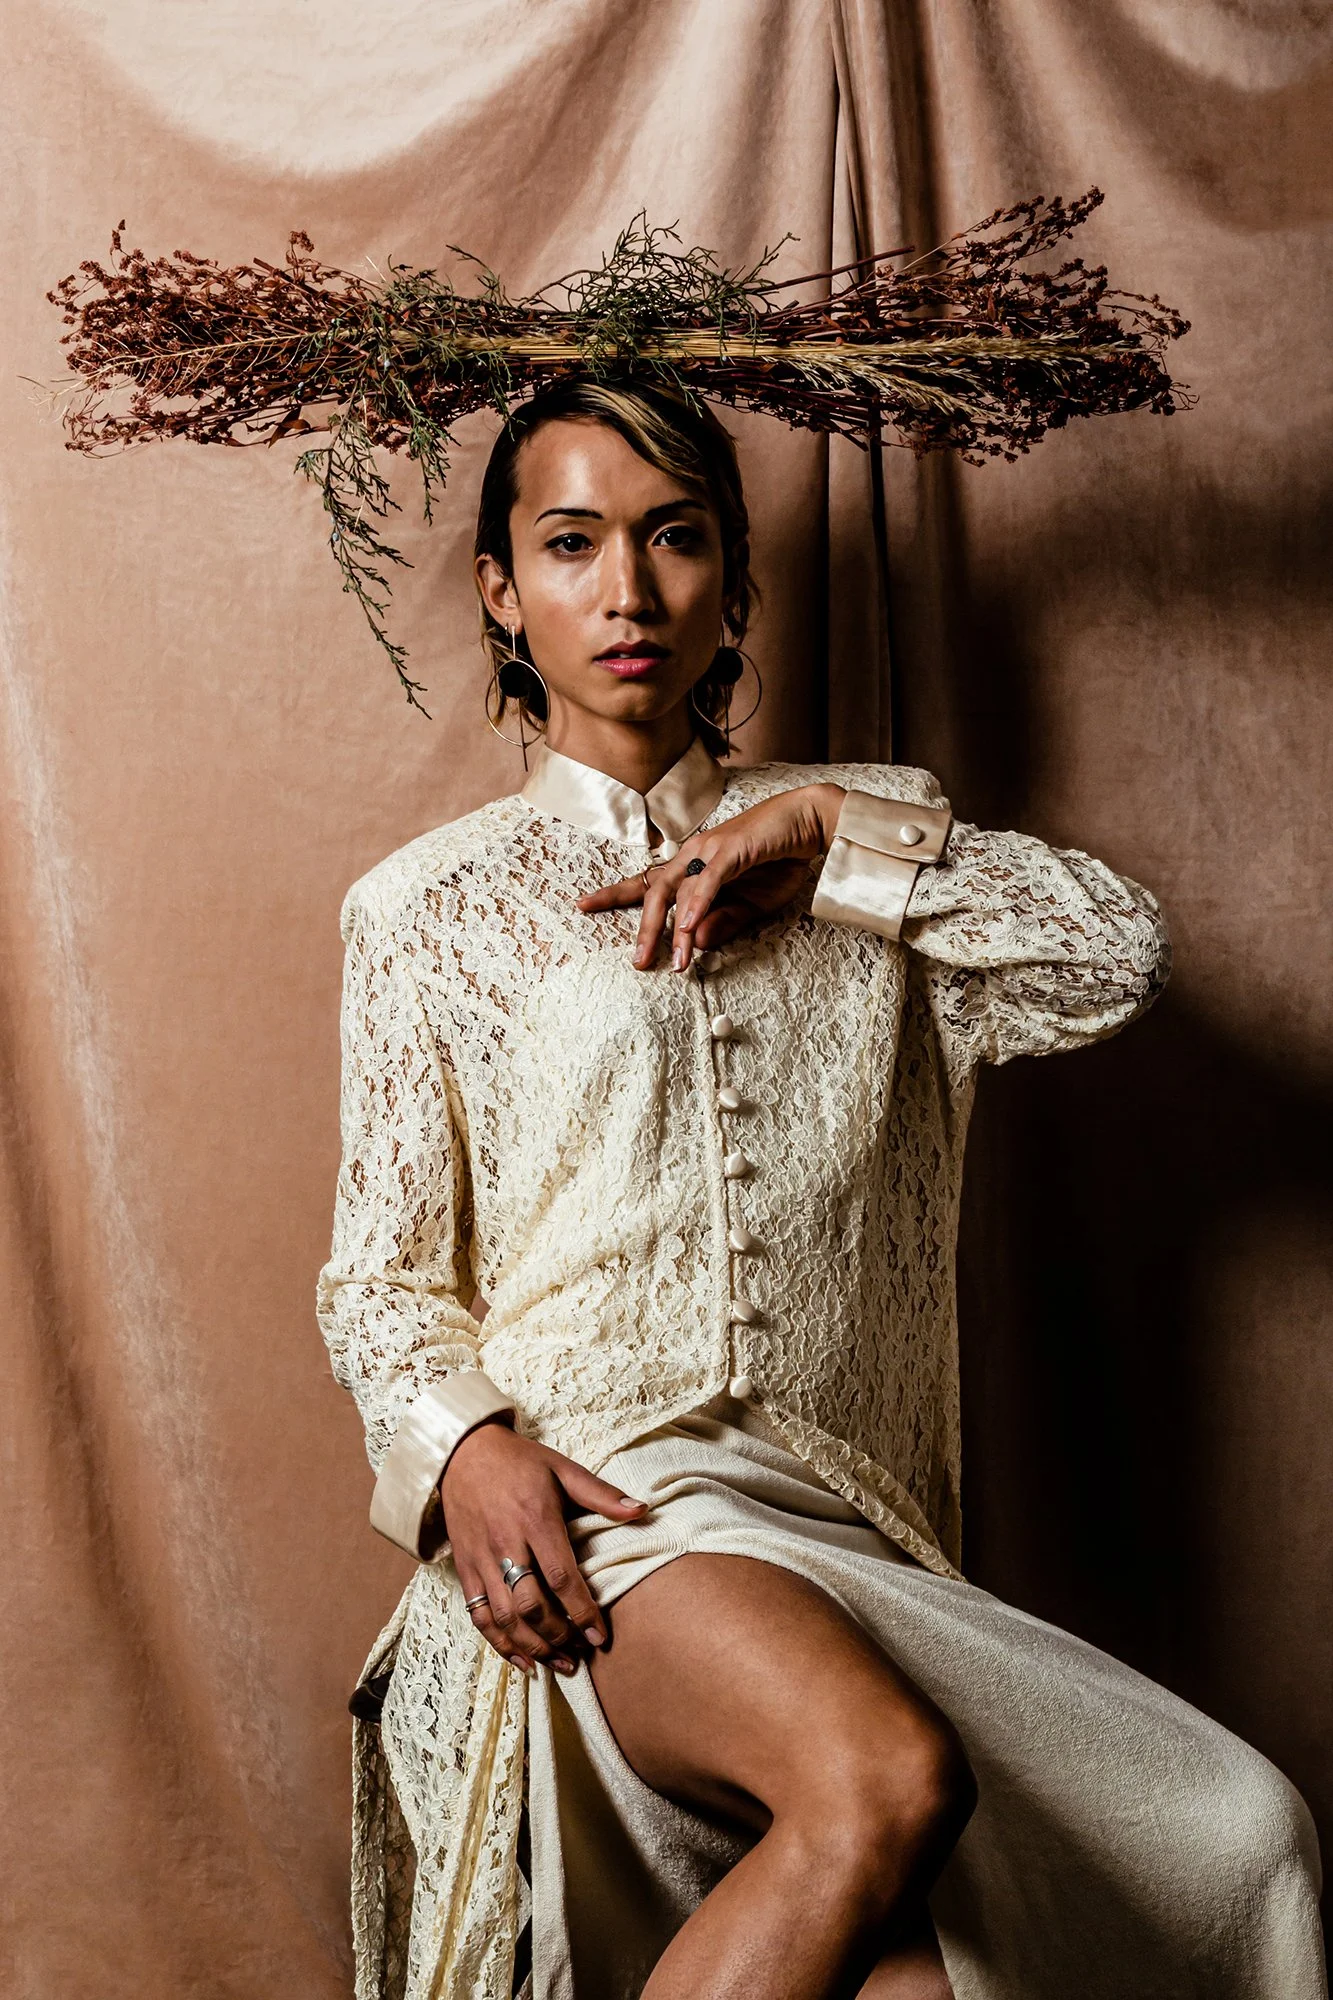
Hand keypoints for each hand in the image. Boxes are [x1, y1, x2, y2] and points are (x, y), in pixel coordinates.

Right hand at [441, 1417, 647, 1675]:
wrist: (463, 1453)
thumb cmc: (520, 1461)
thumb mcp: (562, 1468)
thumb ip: (601, 1494)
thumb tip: (642, 1510)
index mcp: (535, 1519)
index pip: (561, 1576)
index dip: (581, 1612)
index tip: (599, 1637)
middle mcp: (506, 1543)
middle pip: (531, 1604)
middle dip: (558, 1635)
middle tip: (580, 1652)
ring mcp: (481, 1559)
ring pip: (504, 1617)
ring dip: (532, 1647)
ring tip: (559, 1663)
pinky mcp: (464, 1568)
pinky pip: (478, 1615)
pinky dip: (499, 1643)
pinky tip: (523, 1661)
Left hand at [577, 783, 845, 970]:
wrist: (808, 826)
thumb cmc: (778, 861)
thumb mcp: (750, 906)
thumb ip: (722, 923)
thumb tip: (695, 943)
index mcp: (692, 867)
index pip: (647, 883)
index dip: (614, 894)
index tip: (583, 905)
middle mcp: (693, 855)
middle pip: (655, 892)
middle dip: (644, 929)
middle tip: (639, 962)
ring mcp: (710, 850)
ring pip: (681, 893)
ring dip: (678, 931)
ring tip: (676, 962)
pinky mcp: (732, 850)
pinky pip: (709, 880)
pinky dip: (698, 904)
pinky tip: (690, 928)